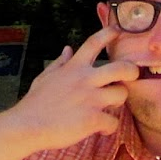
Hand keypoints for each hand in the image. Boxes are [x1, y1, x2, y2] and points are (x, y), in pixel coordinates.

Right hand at [4, 25, 136, 152]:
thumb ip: (60, 63)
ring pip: (121, 94)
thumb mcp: (46, 77)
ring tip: (110, 108)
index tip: (118, 30)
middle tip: (132, 75)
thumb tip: (68, 49)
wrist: (27, 126)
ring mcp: (91, 99)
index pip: (94, 42)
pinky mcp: (92, 118)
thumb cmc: (35, 102)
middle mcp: (85, 79)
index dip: (109, 33)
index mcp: (74, 67)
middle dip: (132, 70)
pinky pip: (113, 122)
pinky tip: (101, 129)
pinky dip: (108, 127)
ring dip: (118, 102)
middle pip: (121, 68)